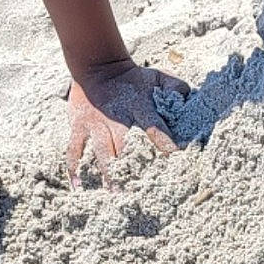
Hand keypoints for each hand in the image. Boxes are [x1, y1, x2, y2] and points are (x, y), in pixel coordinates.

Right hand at [65, 55, 190, 185]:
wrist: (99, 68)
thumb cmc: (133, 79)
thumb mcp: (157, 78)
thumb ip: (175, 88)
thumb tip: (189, 100)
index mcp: (139, 107)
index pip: (154, 126)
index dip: (164, 142)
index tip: (173, 158)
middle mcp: (117, 117)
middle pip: (125, 146)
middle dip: (132, 168)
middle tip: (140, 190)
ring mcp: (96, 123)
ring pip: (102, 152)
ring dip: (108, 174)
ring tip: (115, 195)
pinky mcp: (79, 126)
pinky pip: (74, 149)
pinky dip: (74, 168)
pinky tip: (78, 187)